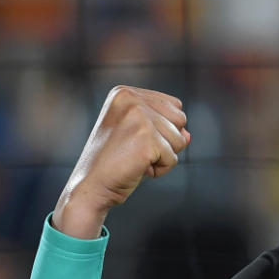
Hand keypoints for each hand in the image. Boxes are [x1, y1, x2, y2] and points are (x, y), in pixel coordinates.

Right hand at [52, 86, 190, 238]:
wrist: (91, 186)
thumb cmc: (114, 161)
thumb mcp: (139, 137)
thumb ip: (166, 128)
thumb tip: (188, 135)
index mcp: (124, 92)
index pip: (175, 106)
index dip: (163, 129)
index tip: (134, 138)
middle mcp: (131, 99)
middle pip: (181, 120)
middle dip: (166, 141)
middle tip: (135, 150)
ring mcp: (138, 117)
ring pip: (180, 139)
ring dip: (163, 156)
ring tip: (135, 159)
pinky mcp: (146, 139)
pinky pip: (173, 158)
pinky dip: (160, 169)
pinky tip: (137, 169)